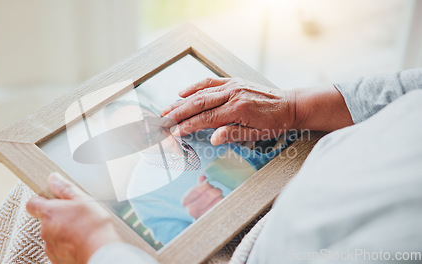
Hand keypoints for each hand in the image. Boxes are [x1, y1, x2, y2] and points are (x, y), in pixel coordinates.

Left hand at [26, 173, 121, 263]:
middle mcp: (45, 230)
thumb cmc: (93, 226)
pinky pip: (58, 248)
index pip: (32, 203)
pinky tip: (80, 242)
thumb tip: (53, 178)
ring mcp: (50, 246)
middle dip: (58, 217)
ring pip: (52, 235)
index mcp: (49, 212)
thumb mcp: (82, 200)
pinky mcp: (56, 259)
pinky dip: (67, 245)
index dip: (41, 201)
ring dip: (62, 231)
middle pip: (45, 220)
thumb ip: (64, 188)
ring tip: (80, 230)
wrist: (100, 253)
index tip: (53, 201)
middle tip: (75, 216)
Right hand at [162, 78, 295, 144]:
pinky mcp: (233, 81)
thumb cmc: (274, 122)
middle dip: (178, 112)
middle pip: (198, 103)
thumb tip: (213, 139)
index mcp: (237, 109)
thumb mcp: (256, 134)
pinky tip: (183, 92)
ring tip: (166, 109)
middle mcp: (232, 94)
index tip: (174, 132)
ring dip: (181, 101)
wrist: (289, 105)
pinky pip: (209, 82)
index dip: (188, 126)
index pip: (206, 119)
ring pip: (200, 93)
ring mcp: (232, 85)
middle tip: (163, 120)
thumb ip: (233, 134)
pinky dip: (194, 87)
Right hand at [181, 175, 222, 218]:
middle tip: (216, 190)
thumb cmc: (199, 203)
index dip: (206, 185)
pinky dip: (224, 202)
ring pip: (217, 200)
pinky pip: (222, 207)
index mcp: (185, 201)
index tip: (208, 185)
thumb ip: (200, 185)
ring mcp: (202, 216)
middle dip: (214, 189)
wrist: (203, 220)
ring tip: (218, 197)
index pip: (197, 190)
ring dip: (220, 196)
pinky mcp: (212, 219)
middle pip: (208, 195)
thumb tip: (202, 176)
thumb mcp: (197, 194)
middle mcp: (191, 210)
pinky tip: (221, 203)